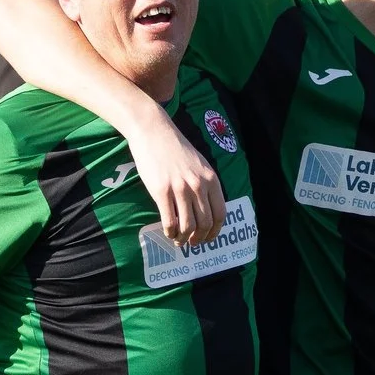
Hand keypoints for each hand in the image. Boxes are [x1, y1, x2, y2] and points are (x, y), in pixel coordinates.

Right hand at [124, 114, 224, 245]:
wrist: (153, 131)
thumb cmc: (175, 148)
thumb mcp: (200, 164)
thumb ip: (205, 183)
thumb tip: (207, 208)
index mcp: (211, 179)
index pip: (220, 214)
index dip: (215, 232)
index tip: (209, 239)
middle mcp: (198, 185)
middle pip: (205, 223)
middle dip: (199, 239)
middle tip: (192, 243)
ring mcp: (180, 189)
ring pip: (188, 226)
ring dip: (183, 238)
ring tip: (179, 240)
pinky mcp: (161, 191)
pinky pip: (169, 221)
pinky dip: (170, 232)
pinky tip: (168, 233)